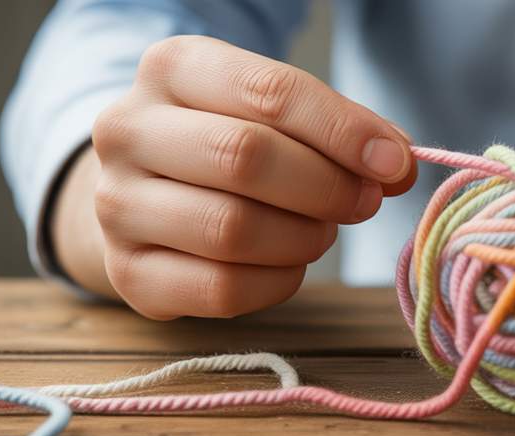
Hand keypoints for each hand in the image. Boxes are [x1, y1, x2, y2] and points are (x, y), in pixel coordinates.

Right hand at [55, 35, 416, 319]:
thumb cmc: (227, 139)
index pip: (269, 92)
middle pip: (245, 157)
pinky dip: (277, 281)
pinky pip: (221, 288)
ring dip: (304, 236)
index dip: (343, 131)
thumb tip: (397, 165)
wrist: (145, 187)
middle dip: (326, 186)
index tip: (393, 161)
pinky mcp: (126, 272)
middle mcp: (128, 129)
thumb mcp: (277, 112)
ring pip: (231, 229)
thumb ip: (341, 130)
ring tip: (322, 229)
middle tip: (365, 201)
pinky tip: (290, 264)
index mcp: (172, 68)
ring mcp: (116, 204)